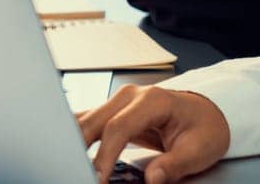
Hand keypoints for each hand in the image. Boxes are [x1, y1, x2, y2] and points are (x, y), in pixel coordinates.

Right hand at [78, 84, 230, 183]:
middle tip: (77, 172)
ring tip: (68, 163)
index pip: (118, 127)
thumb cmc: (203, 127)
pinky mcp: (111, 111)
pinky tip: (68, 149)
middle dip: (79, 147)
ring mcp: (118, 101)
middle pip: (93, 121)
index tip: (99, 176)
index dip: (104, 154)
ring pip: (84, 120)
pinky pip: (86, 121)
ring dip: (73, 141)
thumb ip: (174, 165)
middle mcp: (130, 96)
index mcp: (152, 100)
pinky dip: (75, 135)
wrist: (203, 114)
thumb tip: (152, 179)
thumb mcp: (199, 150)